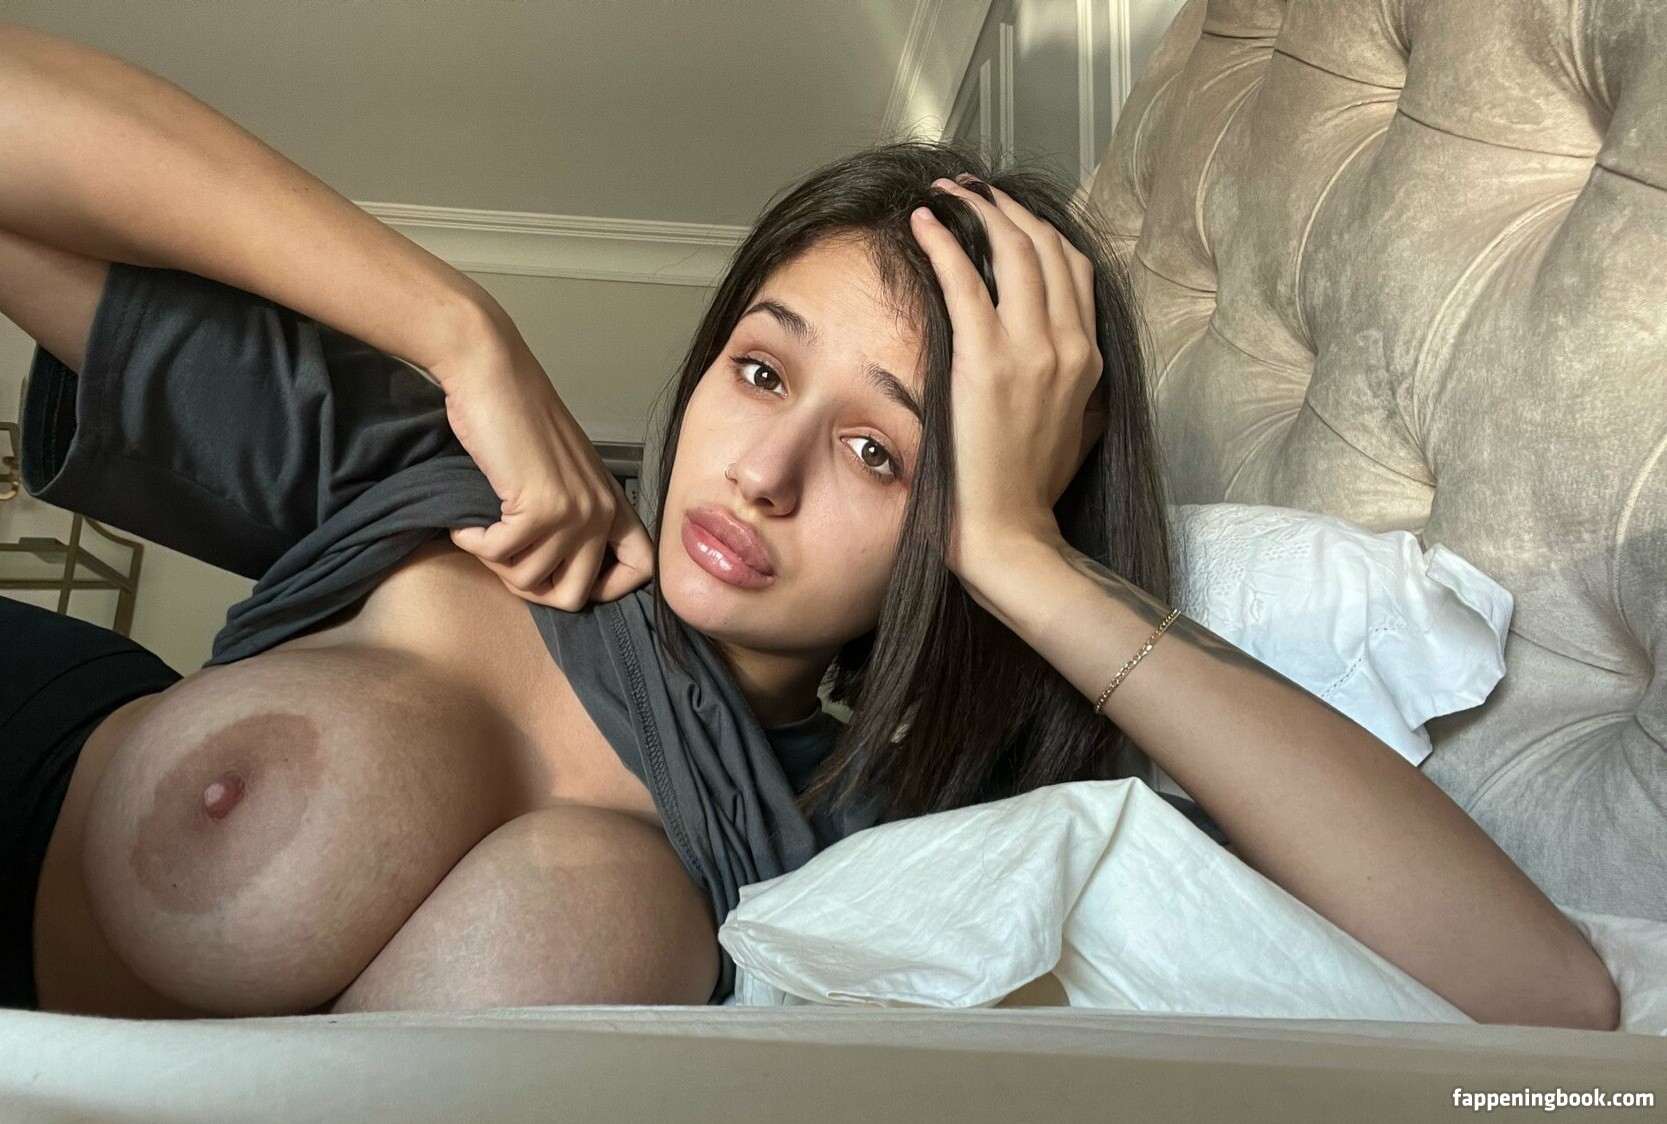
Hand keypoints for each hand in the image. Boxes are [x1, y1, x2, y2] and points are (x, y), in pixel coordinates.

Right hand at [427, 314, 655, 609]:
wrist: (492, 374)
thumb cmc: (516, 418)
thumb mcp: (561, 472)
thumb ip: (571, 514)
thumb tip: (553, 571)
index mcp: (612, 502)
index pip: (641, 569)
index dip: (604, 589)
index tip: (561, 575)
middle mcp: (601, 511)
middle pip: (576, 596)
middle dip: (532, 590)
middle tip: (506, 560)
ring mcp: (574, 512)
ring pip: (531, 582)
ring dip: (495, 563)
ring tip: (484, 531)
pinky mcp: (539, 508)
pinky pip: (498, 556)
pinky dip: (472, 544)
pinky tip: (466, 524)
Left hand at [907, 175, 1105, 575]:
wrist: (1010, 533)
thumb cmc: (1031, 492)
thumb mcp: (1078, 431)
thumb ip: (1081, 391)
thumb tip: (1075, 372)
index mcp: (1089, 359)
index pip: (1075, 270)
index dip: (1042, 231)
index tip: (1009, 216)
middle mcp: (1067, 344)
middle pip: (1046, 247)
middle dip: (1007, 208)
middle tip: (972, 192)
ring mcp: (1031, 349)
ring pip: (1013, 250)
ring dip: (977, 211)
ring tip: (946, 196)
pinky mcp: (986, 360)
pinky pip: (965, 279)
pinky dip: (944, 241)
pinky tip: (923, 223)